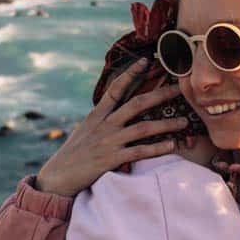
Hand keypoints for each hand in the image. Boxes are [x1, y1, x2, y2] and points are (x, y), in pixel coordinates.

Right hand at [32, 59, 187, 196]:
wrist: (56, 178)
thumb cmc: (73, 155)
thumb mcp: (85, 131)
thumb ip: (102, 120)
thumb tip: (115, 110)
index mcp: (97, 115)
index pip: (115, 88)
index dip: (130, 73)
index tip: (145, 61)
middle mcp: (104, 125)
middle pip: (136, 104)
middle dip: (160, 95)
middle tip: (179, 88)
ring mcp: (108, 142)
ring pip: (143, 128)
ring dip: (166, 124)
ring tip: (183, 122)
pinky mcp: (110, 160)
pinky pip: (139, 151)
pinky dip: (157, 148)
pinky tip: (171, 146)